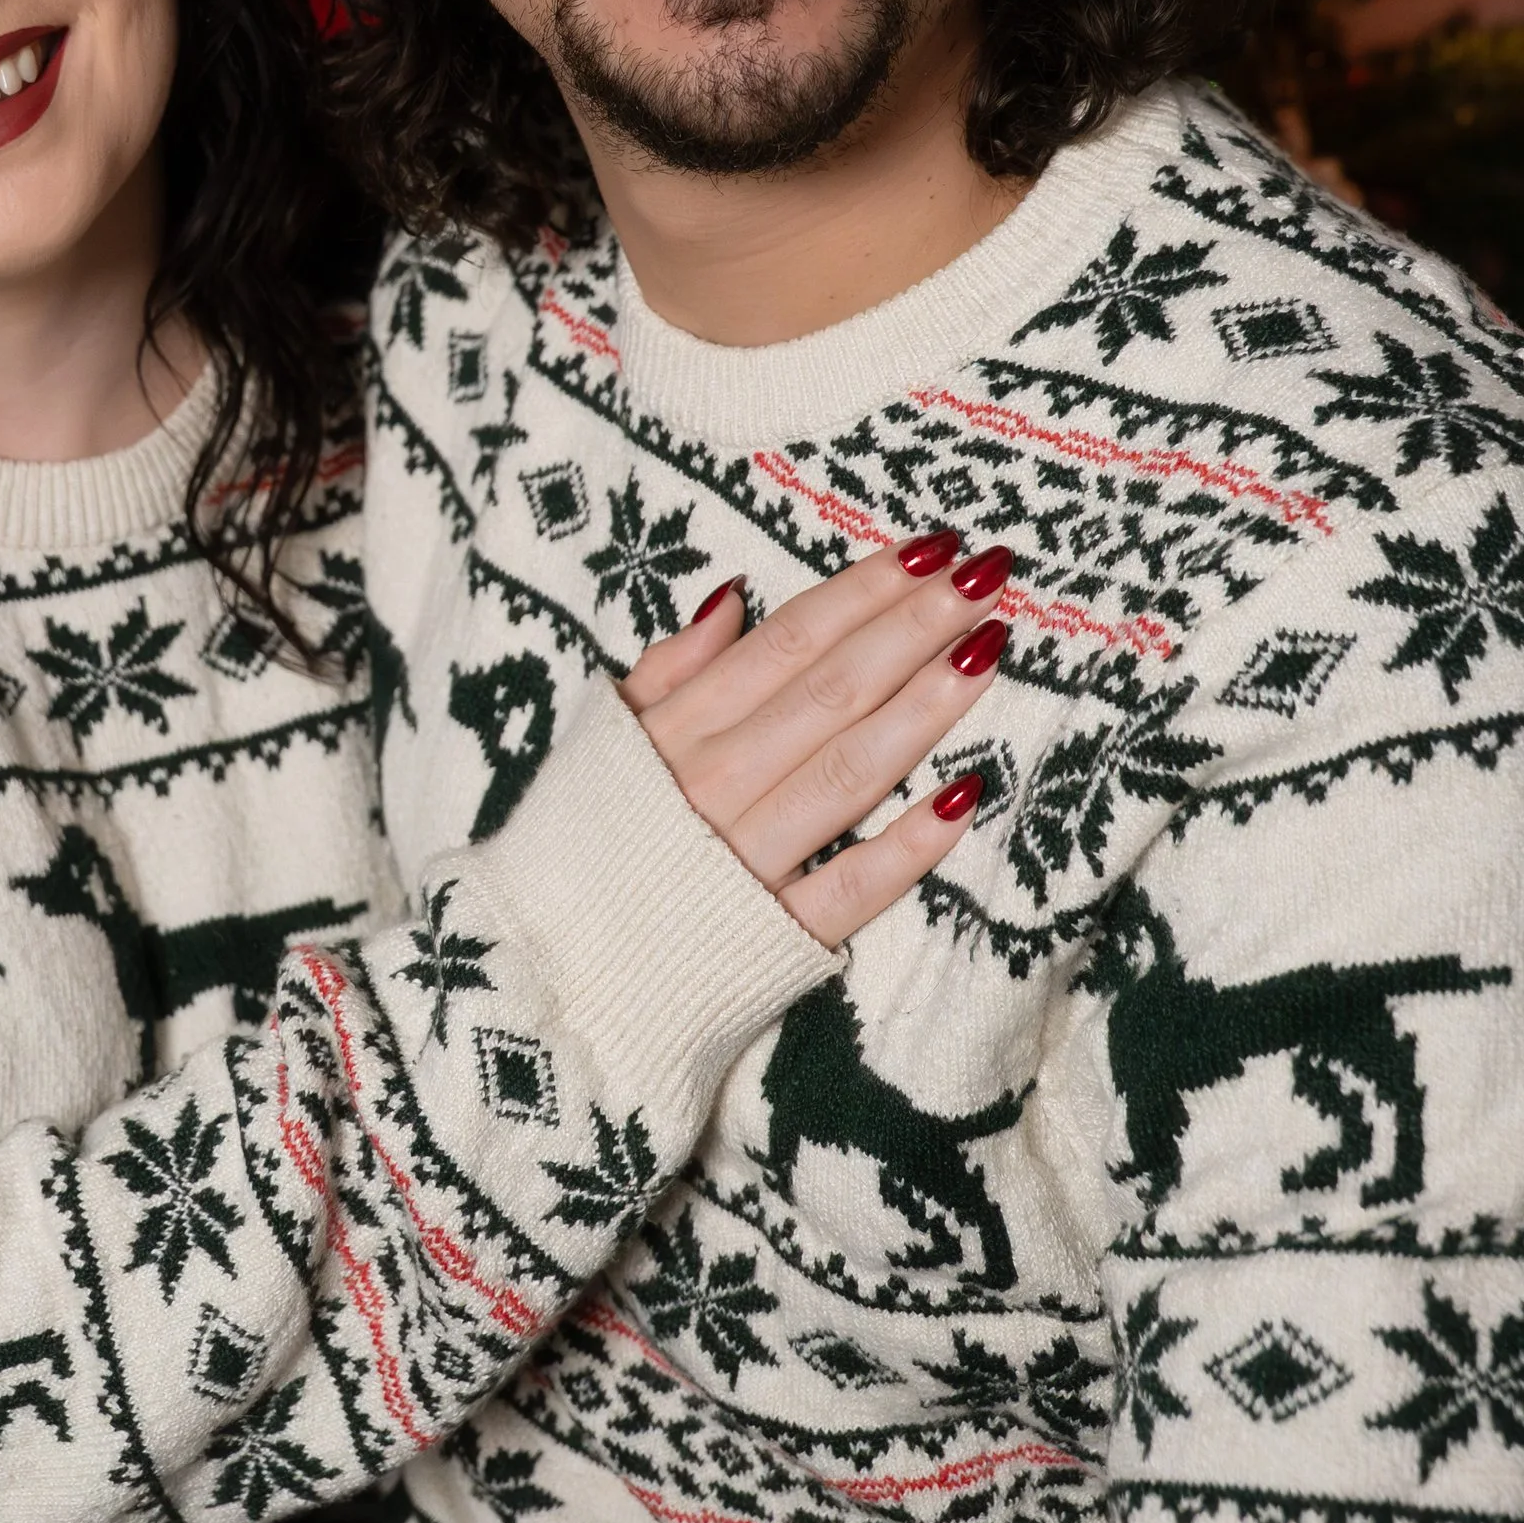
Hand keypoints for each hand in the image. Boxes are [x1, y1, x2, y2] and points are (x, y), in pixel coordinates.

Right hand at [618, 531, 1013, 951]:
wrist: (534, 975)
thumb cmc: (578, 845)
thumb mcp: (604, 740)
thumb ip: (669, 669)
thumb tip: (736, 595)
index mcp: (675, 731)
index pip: (788, 642)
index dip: (864, 589)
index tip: (933, 547)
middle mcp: (712, 786)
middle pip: (830, 690)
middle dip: (914, 626)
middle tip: (986, 574)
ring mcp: (745, 864)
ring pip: (847, 772)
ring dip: (923, 709)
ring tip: (988, 651)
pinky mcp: (771, 939)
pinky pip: (848, 890)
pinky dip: (905, 848)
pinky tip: (964, 797)